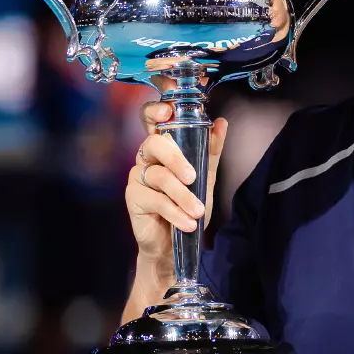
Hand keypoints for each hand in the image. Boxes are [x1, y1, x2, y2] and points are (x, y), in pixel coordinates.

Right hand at [125, 96, 227, 270]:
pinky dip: (176, 212)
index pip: (152, 120)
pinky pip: (156, 200)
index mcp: (164, 147)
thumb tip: (221, 123)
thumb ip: (211, 151)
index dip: (156, 111)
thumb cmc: (188, 206)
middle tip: (193, 178)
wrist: (175, 243)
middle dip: (176, 158)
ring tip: (198, 212)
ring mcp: (138, 176)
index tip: (168, 112)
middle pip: (154, 143)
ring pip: (159, 176)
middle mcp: (147, 157)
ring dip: (183, 196)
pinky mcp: (133, 197)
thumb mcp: (205, 178)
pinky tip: (188, 223)